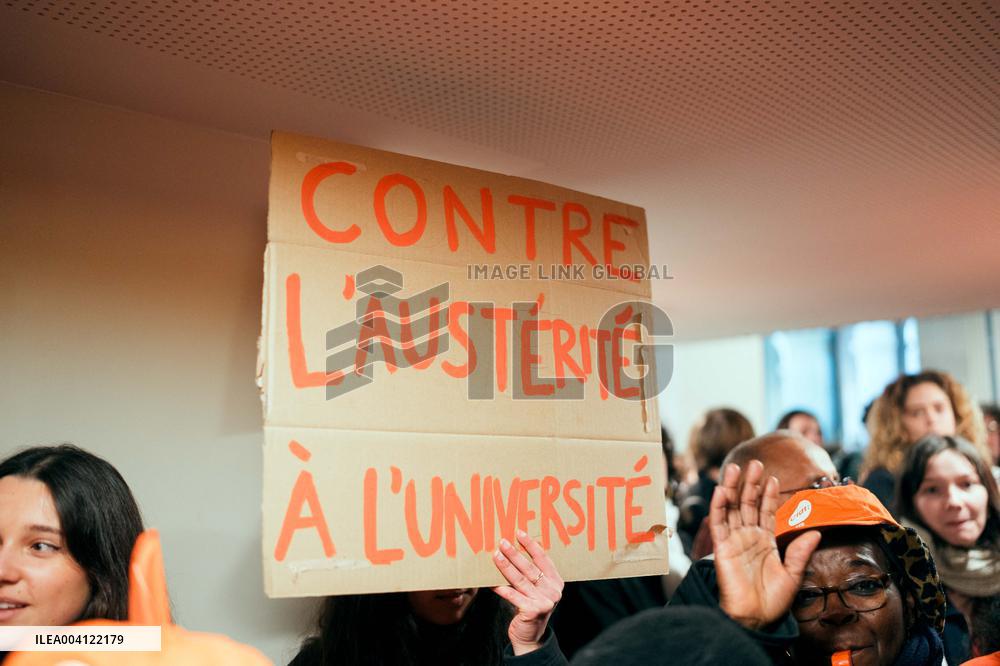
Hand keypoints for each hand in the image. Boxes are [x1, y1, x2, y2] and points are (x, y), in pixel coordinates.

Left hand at [492, 530, 563, 655]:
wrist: (530, 637)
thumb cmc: (530, 608)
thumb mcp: (536, 590)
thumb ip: (531, 574)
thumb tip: (511, 551)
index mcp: (556, 582)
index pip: (543, 559)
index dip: (531, 545)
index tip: (519, 533)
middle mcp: (553, 591)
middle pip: (530, 568)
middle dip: (515, 553)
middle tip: (502, 542)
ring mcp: (544, 601)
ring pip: (520, 580)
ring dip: (506, 566)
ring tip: (495, 556)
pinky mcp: (533, 610)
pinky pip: (513, 595)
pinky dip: (500, 588)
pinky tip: (490, 581)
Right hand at [710, 460, 820, 629]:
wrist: (755, 618)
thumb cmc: (772, 601)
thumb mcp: (793, 575)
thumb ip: (801, 551)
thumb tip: (816, 531)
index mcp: (764, 542)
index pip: (765, 512)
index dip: (767, 495)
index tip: (773, 477)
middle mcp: (748, 537)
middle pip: (747, 504)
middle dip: (750, 483)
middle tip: (755, 463)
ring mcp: (734, 540)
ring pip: (731, 508)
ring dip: (733, 487)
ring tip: (737, 468)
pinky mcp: (722, 547)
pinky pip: (718, 523)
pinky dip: (718, 506)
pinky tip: (721, 490)